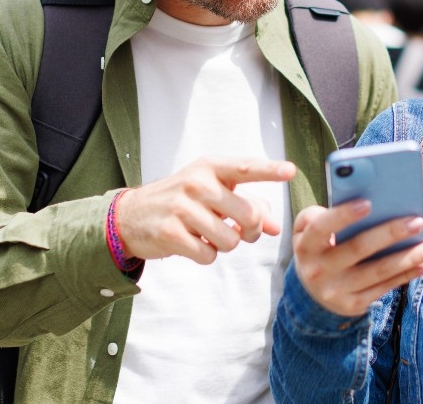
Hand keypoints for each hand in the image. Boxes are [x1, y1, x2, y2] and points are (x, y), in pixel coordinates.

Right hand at [116, 157, 295, 263]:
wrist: (131, 215)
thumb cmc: (183, 201)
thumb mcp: (213, 192)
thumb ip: (248, 205)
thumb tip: (275, 227)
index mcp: (210, 168)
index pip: (245, 167)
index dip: (270, 170)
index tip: (291, 171)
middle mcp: (196, 183)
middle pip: (248, 215)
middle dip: (250, 232)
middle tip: (240, 232)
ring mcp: (181, 208)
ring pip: (229, 241)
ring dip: (225, 245)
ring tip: (209, 235)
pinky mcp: (169, 233)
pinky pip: (208, 255)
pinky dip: (206, 256)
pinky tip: (193, 244)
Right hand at [292, 202, 422, 316]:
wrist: (312, 293)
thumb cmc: (318, 247)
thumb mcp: (306, 230)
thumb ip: (318, 213)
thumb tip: (346, 201)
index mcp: (306, 246)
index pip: (322, 228)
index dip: (343, 216)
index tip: (368, 202)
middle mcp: (318, 271)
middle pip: (358, 248)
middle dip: (390, 233)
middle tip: (417, 221)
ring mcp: (336, 291)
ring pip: (378, 271)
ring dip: (409, 257)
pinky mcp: (353, 305)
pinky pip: (385, 287)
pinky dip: (407, 275)